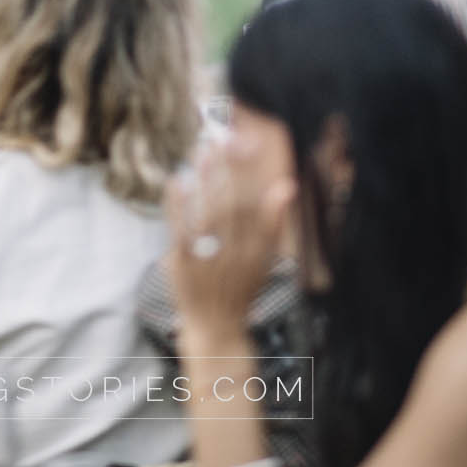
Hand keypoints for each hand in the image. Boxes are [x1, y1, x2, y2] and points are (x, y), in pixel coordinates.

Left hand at [165, 135, 293, 336]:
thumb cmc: (241, 285)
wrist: (216, 328)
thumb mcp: (266, 258)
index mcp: (259, 251)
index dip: (252, 175)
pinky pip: (180, 229)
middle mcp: (236, 254)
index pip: (256, 205)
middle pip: (233, 205)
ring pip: (207, 213)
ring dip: (205, 181)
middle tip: (223, 139)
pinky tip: (178, 180)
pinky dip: (178, 204)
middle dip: (229, 171)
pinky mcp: (184, 264)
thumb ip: (275, 221)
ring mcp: (209, 260)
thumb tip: (288, 185)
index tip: (249, 145)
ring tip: (203, 151)